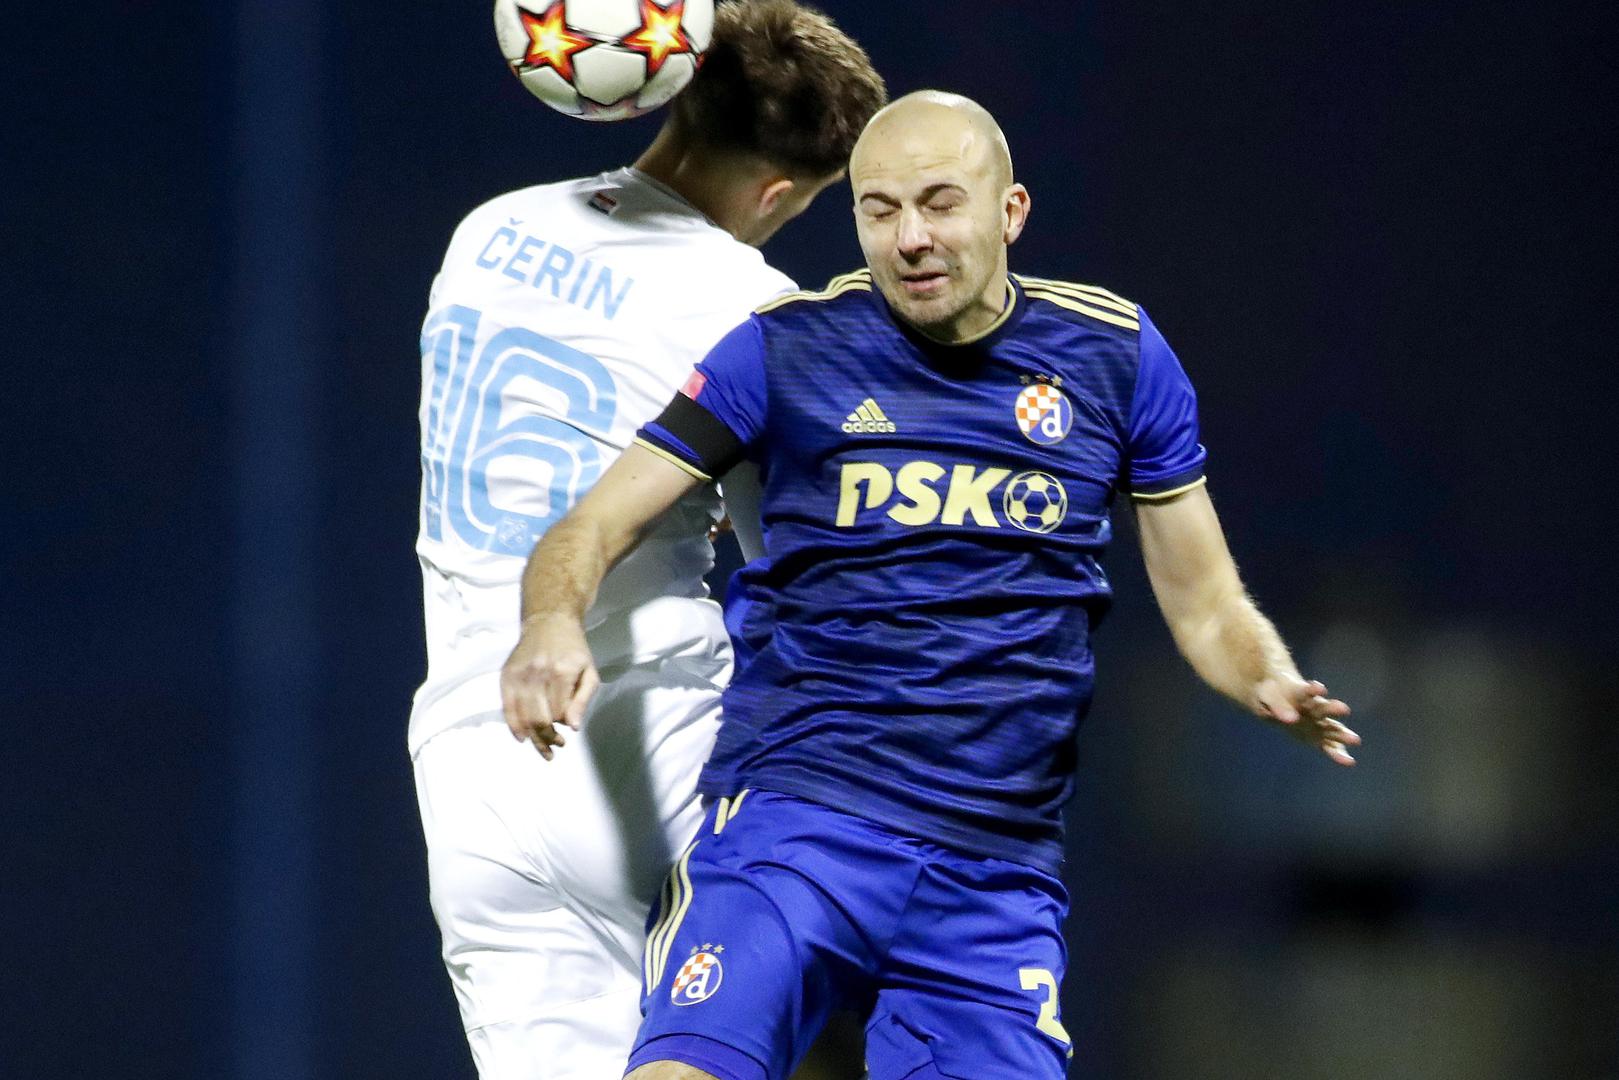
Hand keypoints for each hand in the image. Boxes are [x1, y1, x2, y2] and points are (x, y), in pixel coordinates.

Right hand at [500, 613, 599, 759]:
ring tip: (543, 747)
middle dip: (547, 739)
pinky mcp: (506, 675)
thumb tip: (573, 727)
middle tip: (555, 748)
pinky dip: (513, 726)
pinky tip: (522, 737)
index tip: (567, 733)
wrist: (549, 622)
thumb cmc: (574, 650)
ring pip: (523, 717)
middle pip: (539, 719)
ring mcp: (520, 674)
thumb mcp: (589, 672)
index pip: (559, 713)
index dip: (563, 726)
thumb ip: (583, 700)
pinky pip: (507, 707)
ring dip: (533, 737)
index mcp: (562, 672)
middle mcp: (539, 673)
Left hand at [1254, 676, 1358, 766]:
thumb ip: (1278, 707)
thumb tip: (1292, 720)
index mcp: (1300, 694)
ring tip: (1355, 740)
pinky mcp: (1318, 736)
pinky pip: (1328, 745)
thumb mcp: (1267, 696)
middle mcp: (1313, 707)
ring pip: (1331, 727)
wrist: (1275, 698)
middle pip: (1323, 708)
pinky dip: (1337, 752)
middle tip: (1344, 709)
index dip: (1312, 689)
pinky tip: (1349, 761)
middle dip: (1333, 709)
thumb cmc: (1271, 693)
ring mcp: (1318, 722)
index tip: (1319, 688)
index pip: (1306, 691)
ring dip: (1341, 733)